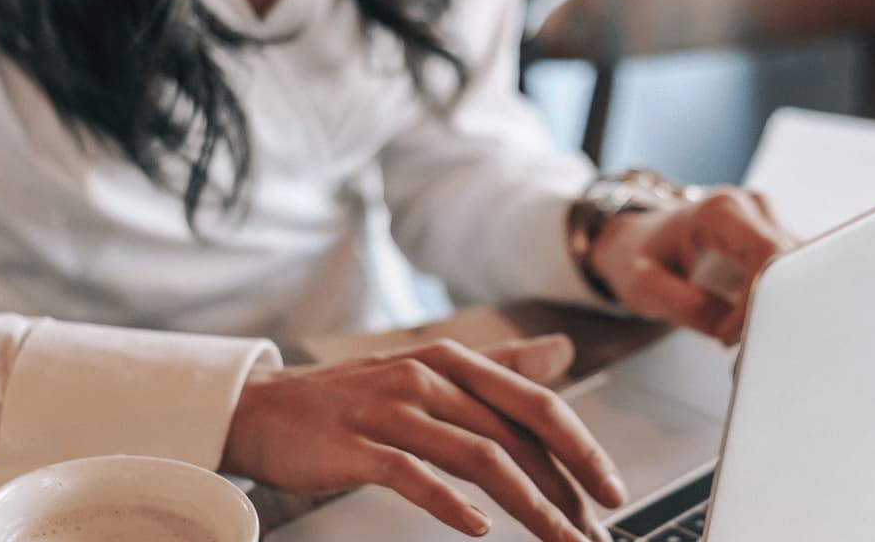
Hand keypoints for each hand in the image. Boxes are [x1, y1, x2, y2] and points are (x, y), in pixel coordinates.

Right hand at [220, 337, 625, 541]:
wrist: (262, 409)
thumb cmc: (352, 399)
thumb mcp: (430, 370)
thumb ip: (499, 366)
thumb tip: (560, 352)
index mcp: (454, 361)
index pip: (536, 404)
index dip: (582, 448)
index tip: (612, 490)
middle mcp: (428, 377)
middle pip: (516, 436)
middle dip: (565, 489)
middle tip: (594, 532)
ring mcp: (391, 409)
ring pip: (478, 457)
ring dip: (528, 505)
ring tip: (557, 538)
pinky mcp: (355, 445)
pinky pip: (414, 475)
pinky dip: (452, 503)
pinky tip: (479, 528)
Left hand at [590, 187, 795, 343]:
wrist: (641, 241)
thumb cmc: (640, 257)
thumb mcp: (642, 285)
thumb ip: (682, 305)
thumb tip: (729, 330)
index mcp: (721, 211)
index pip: (765, 251)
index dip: (757, 297)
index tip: (728, 336)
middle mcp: (754, 208)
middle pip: (791, 263)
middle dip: (772, 312)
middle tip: (741, 353)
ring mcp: (771, 224)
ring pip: (800, 274)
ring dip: (778, 314)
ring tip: (744, 346)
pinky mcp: (778, 245)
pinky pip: (794, 279)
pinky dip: (778, 310)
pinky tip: (753, 333)